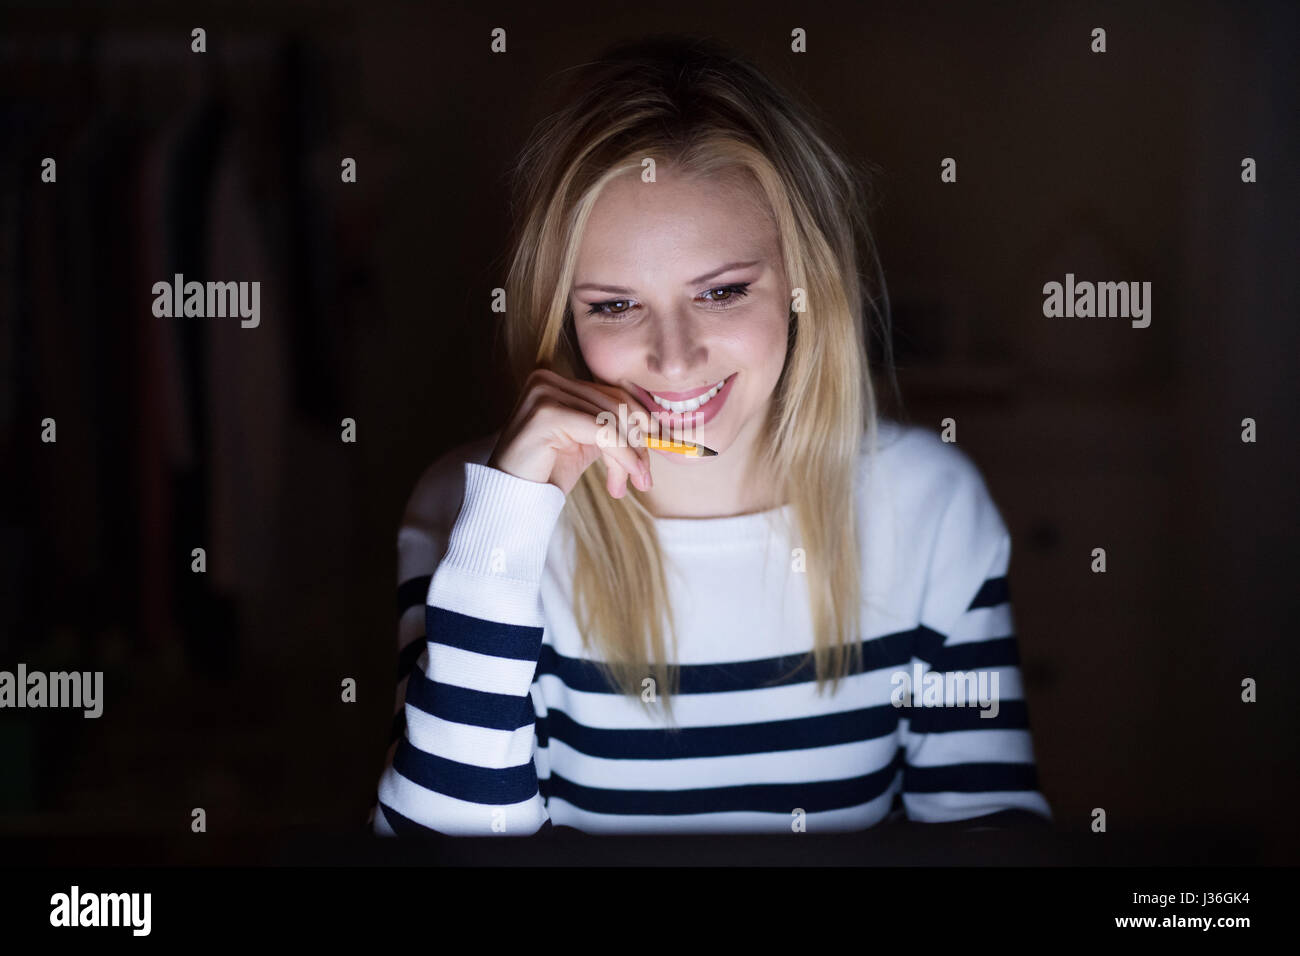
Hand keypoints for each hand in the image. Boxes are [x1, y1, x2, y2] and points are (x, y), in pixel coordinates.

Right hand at [486, 368, 655, 498]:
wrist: (512, 498)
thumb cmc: (547, 472)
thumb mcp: (587, 444)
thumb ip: (613, 429)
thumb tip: (656, 428)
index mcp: (557, 381)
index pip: (612, 394)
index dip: (639, 422)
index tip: (656, 449)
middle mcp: (548, 379)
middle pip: (614, 405)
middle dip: (637, 443)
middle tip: (644, 478)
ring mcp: (544, 392)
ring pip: (610, 420)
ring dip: (630, 455)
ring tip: (633, 483)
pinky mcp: (546, 412)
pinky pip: (601, 432)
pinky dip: (622, 455)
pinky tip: (627, 477)